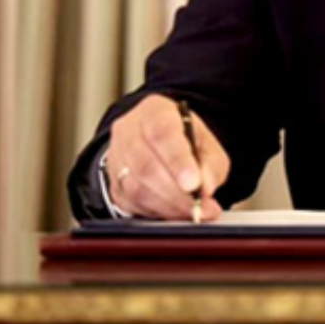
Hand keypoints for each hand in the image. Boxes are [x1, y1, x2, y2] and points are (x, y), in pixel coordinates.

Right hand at [105, 94, 230, 220]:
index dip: (178, 161)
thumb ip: (211, 163)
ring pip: (137, 188)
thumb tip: (206, 187)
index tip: (194, 183)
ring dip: (169, 205)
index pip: (162, 134)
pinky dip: (157, 212)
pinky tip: (175, 211)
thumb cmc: (184, 140)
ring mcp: (116, 157)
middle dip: (177, 193)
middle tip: (201, 207)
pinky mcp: (113, 184)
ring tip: (193, 211)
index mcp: (154, 111)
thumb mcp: (207, 144)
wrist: (159, 144)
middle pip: (147, 166)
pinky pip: (132, 203)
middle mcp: (129, 131)